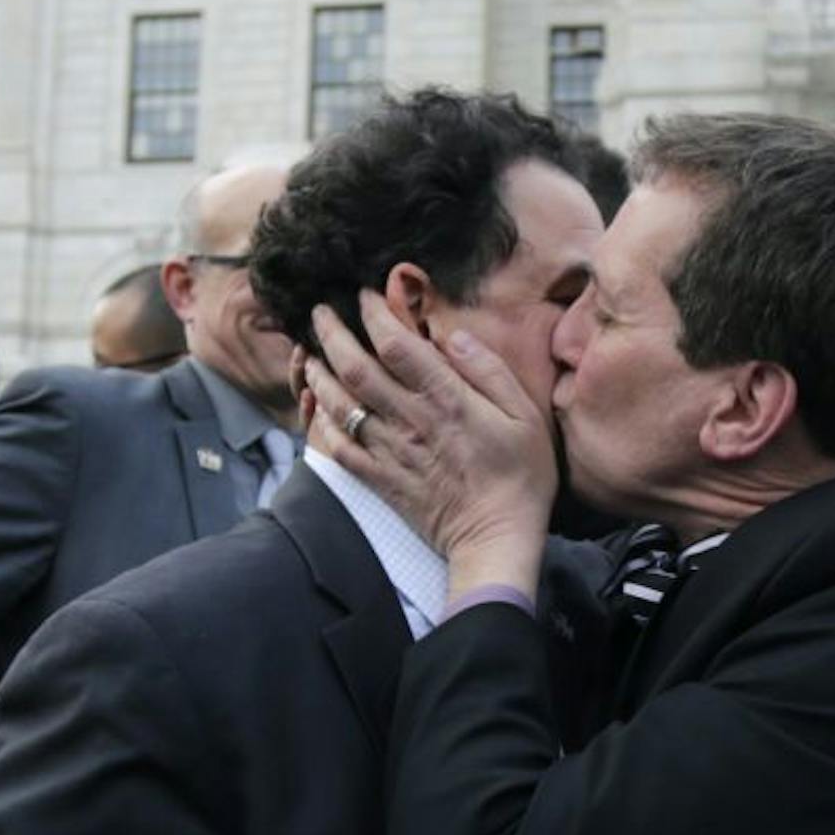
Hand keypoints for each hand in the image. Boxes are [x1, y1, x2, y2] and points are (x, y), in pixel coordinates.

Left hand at [300, 294, 554, 598]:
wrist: (497, 539)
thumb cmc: (521, 476)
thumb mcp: (526, 417)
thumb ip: (490, 371)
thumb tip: (453, 335)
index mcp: (447, 400)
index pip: (398, 346)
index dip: (374, 314)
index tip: (364, 295)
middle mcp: (410, 421)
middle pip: (356, 368)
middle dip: (331, 334)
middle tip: (318, 313)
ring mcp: (390, 451)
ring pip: (340, 404)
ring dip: (318, 374)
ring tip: (308, 353)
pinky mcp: (380, 478)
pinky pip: (339, 447)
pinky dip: (322, 424)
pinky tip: (318, 408)